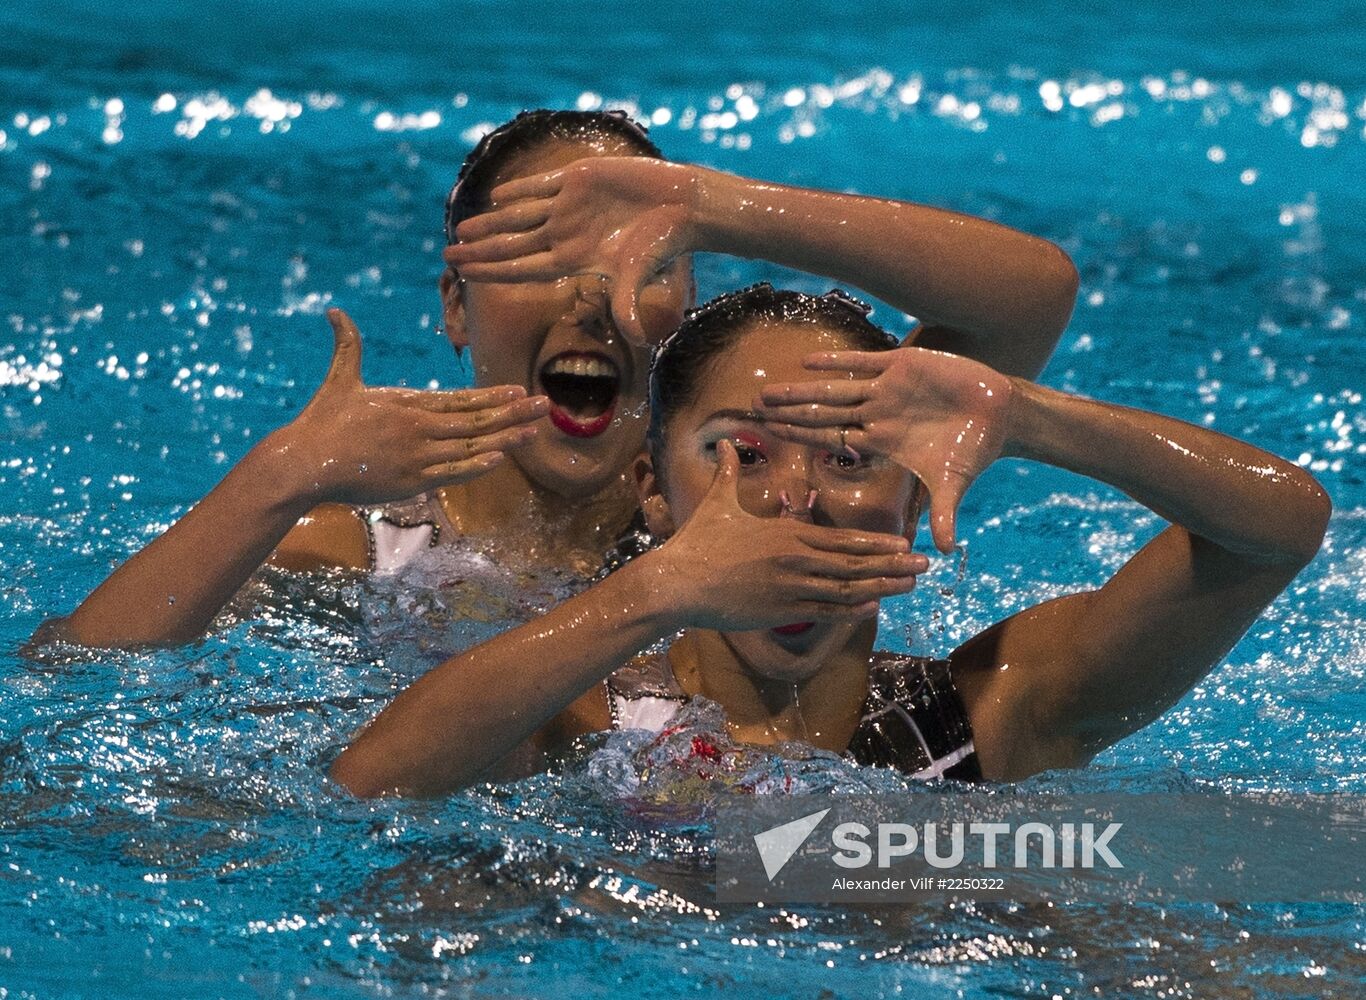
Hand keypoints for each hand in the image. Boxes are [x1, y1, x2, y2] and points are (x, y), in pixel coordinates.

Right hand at [272, 309, 548, 504]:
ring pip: (471, 446)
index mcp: (407, 403)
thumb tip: (333, 310)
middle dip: (512, 412)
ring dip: (505, 438)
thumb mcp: (339, 379)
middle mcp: (419, 427)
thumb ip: (347, 345)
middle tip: (543, 405)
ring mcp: (417, 455)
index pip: (460, 399)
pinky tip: (501, 458)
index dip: (491, 395)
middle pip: (475, 420)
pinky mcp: (411, 481)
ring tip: (533, 432)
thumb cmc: (321, 421)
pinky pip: (452, 472)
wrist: (303, 462)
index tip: (518, 390)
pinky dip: (477, 465)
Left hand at [444, 157, 698, 343]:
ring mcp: (569, 207)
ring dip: (490, 222)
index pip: (520, 267)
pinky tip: (496, 197)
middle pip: (511, 245)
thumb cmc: (662, 244)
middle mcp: (565, 234)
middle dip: (479, 250)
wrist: (682, 206)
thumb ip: (628, 305)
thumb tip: (637, 339)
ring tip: (462, 228)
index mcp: (571, 259)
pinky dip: (519, 191)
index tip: (462, 273)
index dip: (490, 270)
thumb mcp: (639, 275)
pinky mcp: (579, 179)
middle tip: (446, 255)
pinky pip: (541, 186)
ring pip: (519, 216)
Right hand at [650, 440, 926, 630]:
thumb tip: (723, 443)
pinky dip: (851, 610)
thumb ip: (729, 474)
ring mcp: (791, 587)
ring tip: (909, 587)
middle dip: (893, 565)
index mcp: (788, 533)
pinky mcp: (780, 611)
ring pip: (847, 589)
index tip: (903, 542)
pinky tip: (873, 608)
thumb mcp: (718, 502)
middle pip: (855, 564)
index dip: (877, 543)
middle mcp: (797, 559)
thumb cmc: (698, 542)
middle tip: (924, 566)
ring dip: (882, 588)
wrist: (679, 582)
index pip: (843, 539)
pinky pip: (824, 611)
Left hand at [755, 347, 1011, 553]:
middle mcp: (876, 414)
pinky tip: (808, 362)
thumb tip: (946, 553)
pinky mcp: (904, 365)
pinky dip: (838, 362)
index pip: (831, 438)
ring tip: (770, 388)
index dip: (800, 435)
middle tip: (754, 408)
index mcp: (880, 440)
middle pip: (822, 413)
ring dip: (802, 388)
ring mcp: (887, 389)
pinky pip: (864, 361)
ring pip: (835, 388)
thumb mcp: (953, 483)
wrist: (999, 416)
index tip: (770, 433)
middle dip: (789, 411)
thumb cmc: (972, 450)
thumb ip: (944, 513)